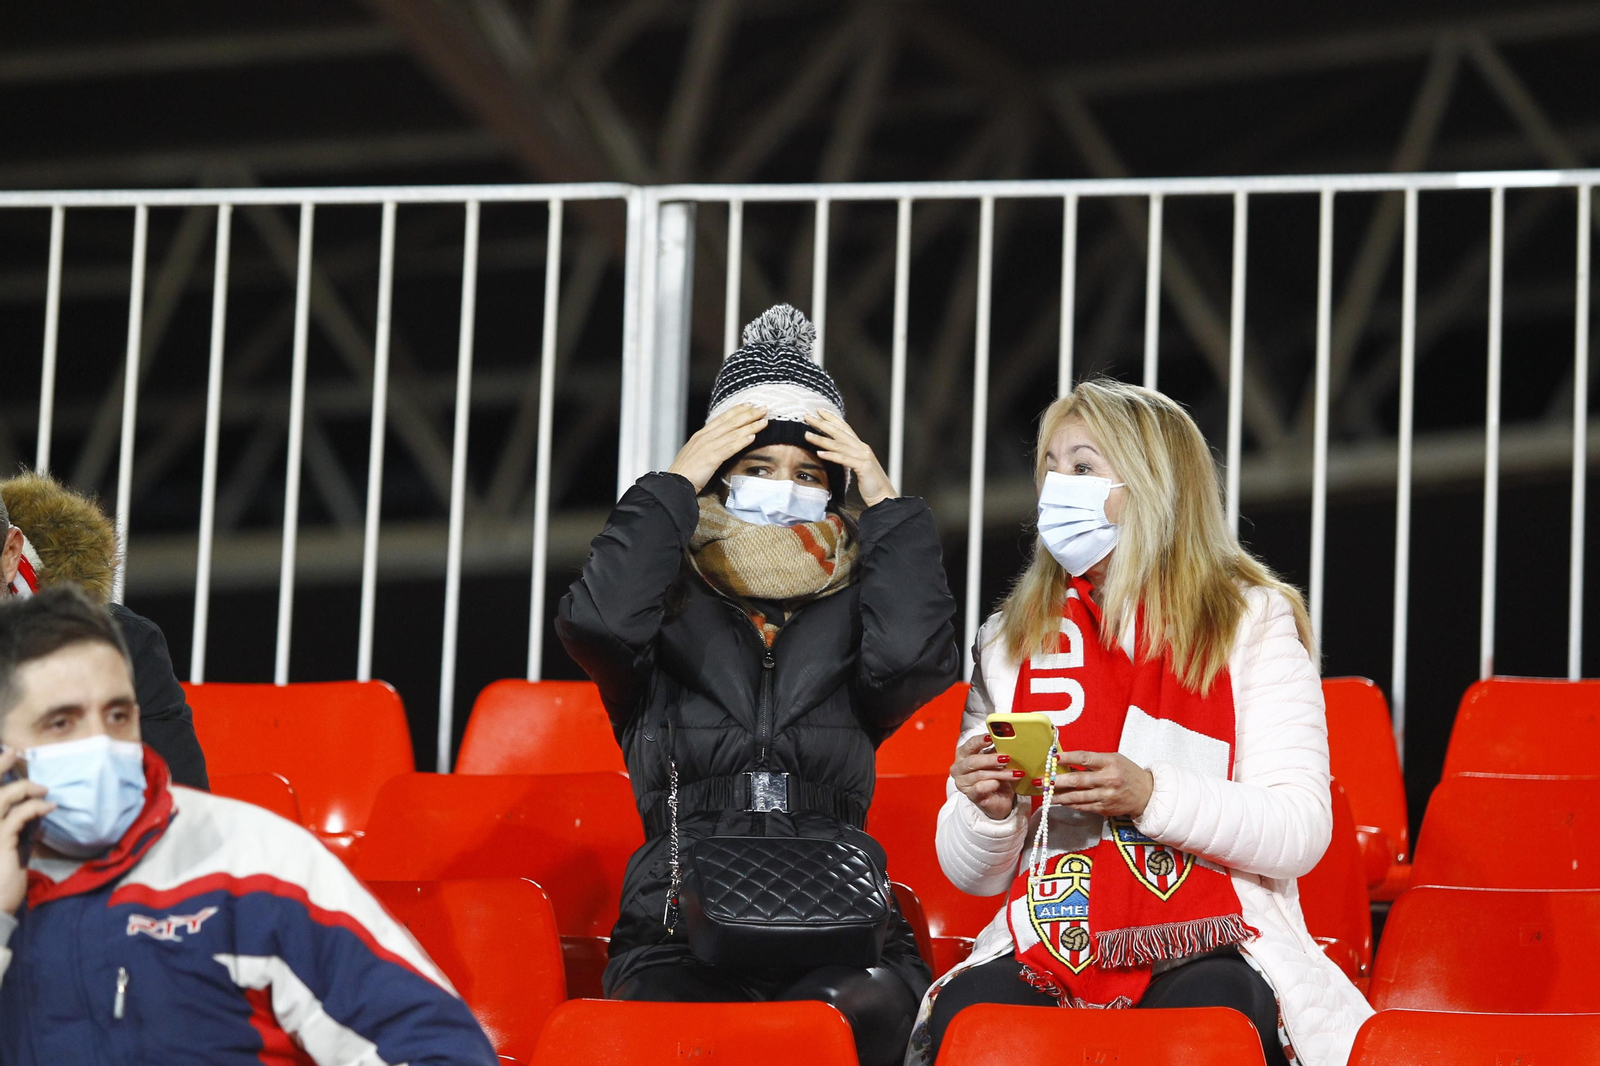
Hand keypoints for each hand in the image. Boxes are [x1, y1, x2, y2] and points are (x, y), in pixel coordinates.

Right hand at [0, 747, 52, 915]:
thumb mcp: (3, 852)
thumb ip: (9, 832)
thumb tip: (29, 814)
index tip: (4, 757)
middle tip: (12, 751)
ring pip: (0, 797)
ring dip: (23, 787)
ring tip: (43, 789)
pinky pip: (19, 814)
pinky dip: (36, 806)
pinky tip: (49, 806)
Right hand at [667, 404, 768, 491]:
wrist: (674, 484)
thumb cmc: (684, 473)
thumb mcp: (695, 454)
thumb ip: (706, 446)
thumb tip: (719, 443)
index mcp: (700, 435)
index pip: (722, 418)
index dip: (737, 410)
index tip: (749, 405)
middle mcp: (704, 437)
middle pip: (730, 422)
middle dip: (749, 414)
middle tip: (764, 409)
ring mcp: (707, 447)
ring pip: (732, 433)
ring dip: (750, 426)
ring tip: (763, 421)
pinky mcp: (710, 458)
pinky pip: (729, 448)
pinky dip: (741, 441)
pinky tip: (752, 438)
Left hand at [804, 411, 895, 506]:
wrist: (885, 497)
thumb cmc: (871, 484)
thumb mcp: (858, 466)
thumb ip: (848, 457)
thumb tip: (834, 452)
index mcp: (861, 447)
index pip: (845, 428)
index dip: (832, 418)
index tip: (819, 411)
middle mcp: (862, 448)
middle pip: (839, 432)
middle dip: (822, 423)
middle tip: (807, 416)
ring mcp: (864, 456)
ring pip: (839, 445)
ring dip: (821, 439)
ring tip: (807, 435)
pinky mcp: (863, 467)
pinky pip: (844, 459)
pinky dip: (831, 455)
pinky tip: (820, 453)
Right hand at [951, 733, 1020, 821]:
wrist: (999, 798)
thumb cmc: (995, 776)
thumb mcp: (996, 760)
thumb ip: (997, 751)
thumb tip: (1006, 742)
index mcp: (963, 755)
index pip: (969, 745)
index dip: (980, 741)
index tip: (991, 738)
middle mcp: (959, 769)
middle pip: (972, 761)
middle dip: (990, 759)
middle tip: (1006, 758)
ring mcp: (963, 783)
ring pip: (979, 775)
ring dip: (999, 773)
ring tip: (1014, 773)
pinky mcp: (971, 796)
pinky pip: (979, 788)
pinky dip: (991, 784)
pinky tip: (999, 783)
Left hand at [1042, 750, 1153, 818]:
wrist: (1146, 794)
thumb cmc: (1128, 773)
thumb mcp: (1114, 760)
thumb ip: (1093, 761)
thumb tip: (1067, 763)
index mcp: (1110, 763)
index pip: (1084, 758)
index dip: (1067, 757)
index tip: (1053, 757)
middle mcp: (1108, 779)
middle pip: (1078, 779)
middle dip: (1057, 781)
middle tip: (1043, 781)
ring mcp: (1106, 796)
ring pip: (1077, 796)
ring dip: (1059, 795)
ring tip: (1046, 794)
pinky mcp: (1105, 809)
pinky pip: (1083, 806)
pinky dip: (1070, 804)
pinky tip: (1060, 801)